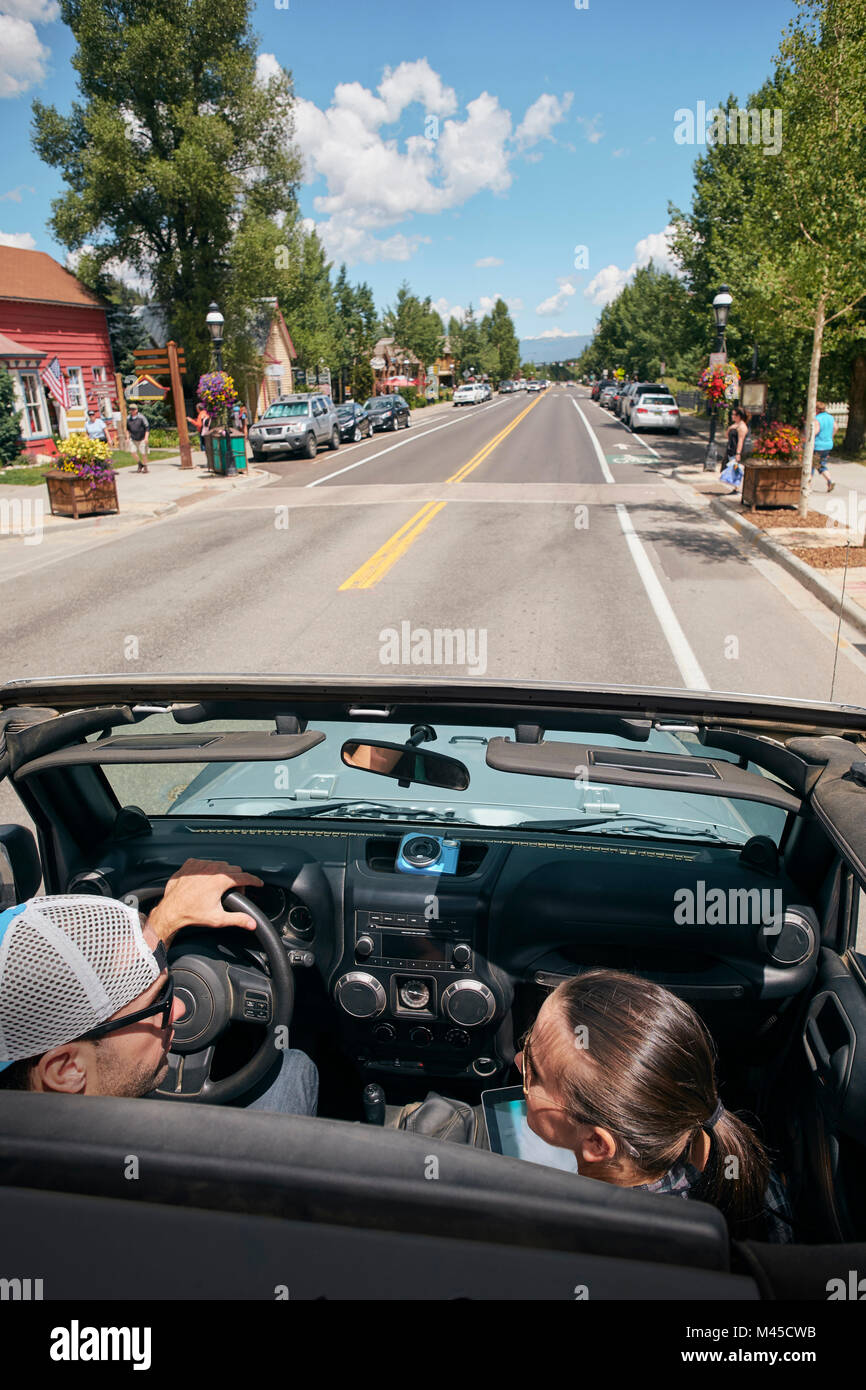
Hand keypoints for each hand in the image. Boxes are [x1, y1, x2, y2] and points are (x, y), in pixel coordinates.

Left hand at [146, 858, 263, 943]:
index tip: (258, 883)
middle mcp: (212, 869)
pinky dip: (208, 870)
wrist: (171, 910)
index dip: (254, 881)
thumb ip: (238, 919)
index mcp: (221, 880)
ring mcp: (200, 865)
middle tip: (234, 892)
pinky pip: (205, 863)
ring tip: (218, 887)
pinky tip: (205, 881)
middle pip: (234, 869)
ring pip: (220, 864)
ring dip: (223, 873)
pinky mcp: (190, 864)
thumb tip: (252, 923)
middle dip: (238, 879)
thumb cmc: (192, 914)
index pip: (244, 877)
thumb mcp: (218, 918)